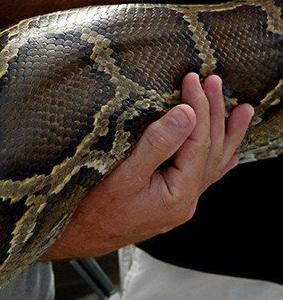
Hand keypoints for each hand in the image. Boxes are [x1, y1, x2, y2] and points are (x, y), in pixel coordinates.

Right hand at [44, 73, 254, 258]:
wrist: (75, 238)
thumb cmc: (91, 210)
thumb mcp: (123, 174)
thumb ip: (157, 144)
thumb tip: (186, 115)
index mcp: (178, 194)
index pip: (198, 141)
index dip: (198, 107)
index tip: (193, 80)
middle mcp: (185, 200)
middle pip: (211, 150)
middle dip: (214, 113)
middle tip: (215, 81)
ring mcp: (178, 203)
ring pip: (212, 163)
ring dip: (226, 134)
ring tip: (243, 111)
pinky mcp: (167, 202)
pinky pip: (202, 177)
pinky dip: (217, 161)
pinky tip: (229, 156)